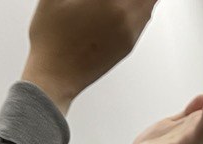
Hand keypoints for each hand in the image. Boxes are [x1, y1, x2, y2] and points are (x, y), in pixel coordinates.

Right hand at [22, 0, 158, 113]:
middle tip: (109, 1)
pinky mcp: (129, 43)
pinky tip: (129, 4)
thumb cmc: (50, 40)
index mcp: (108, 0)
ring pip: (152, 2)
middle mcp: (125, 13)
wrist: (54, 77)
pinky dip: (142, 5)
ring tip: (121, 2)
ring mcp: (130, 30)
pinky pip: (145, 17)